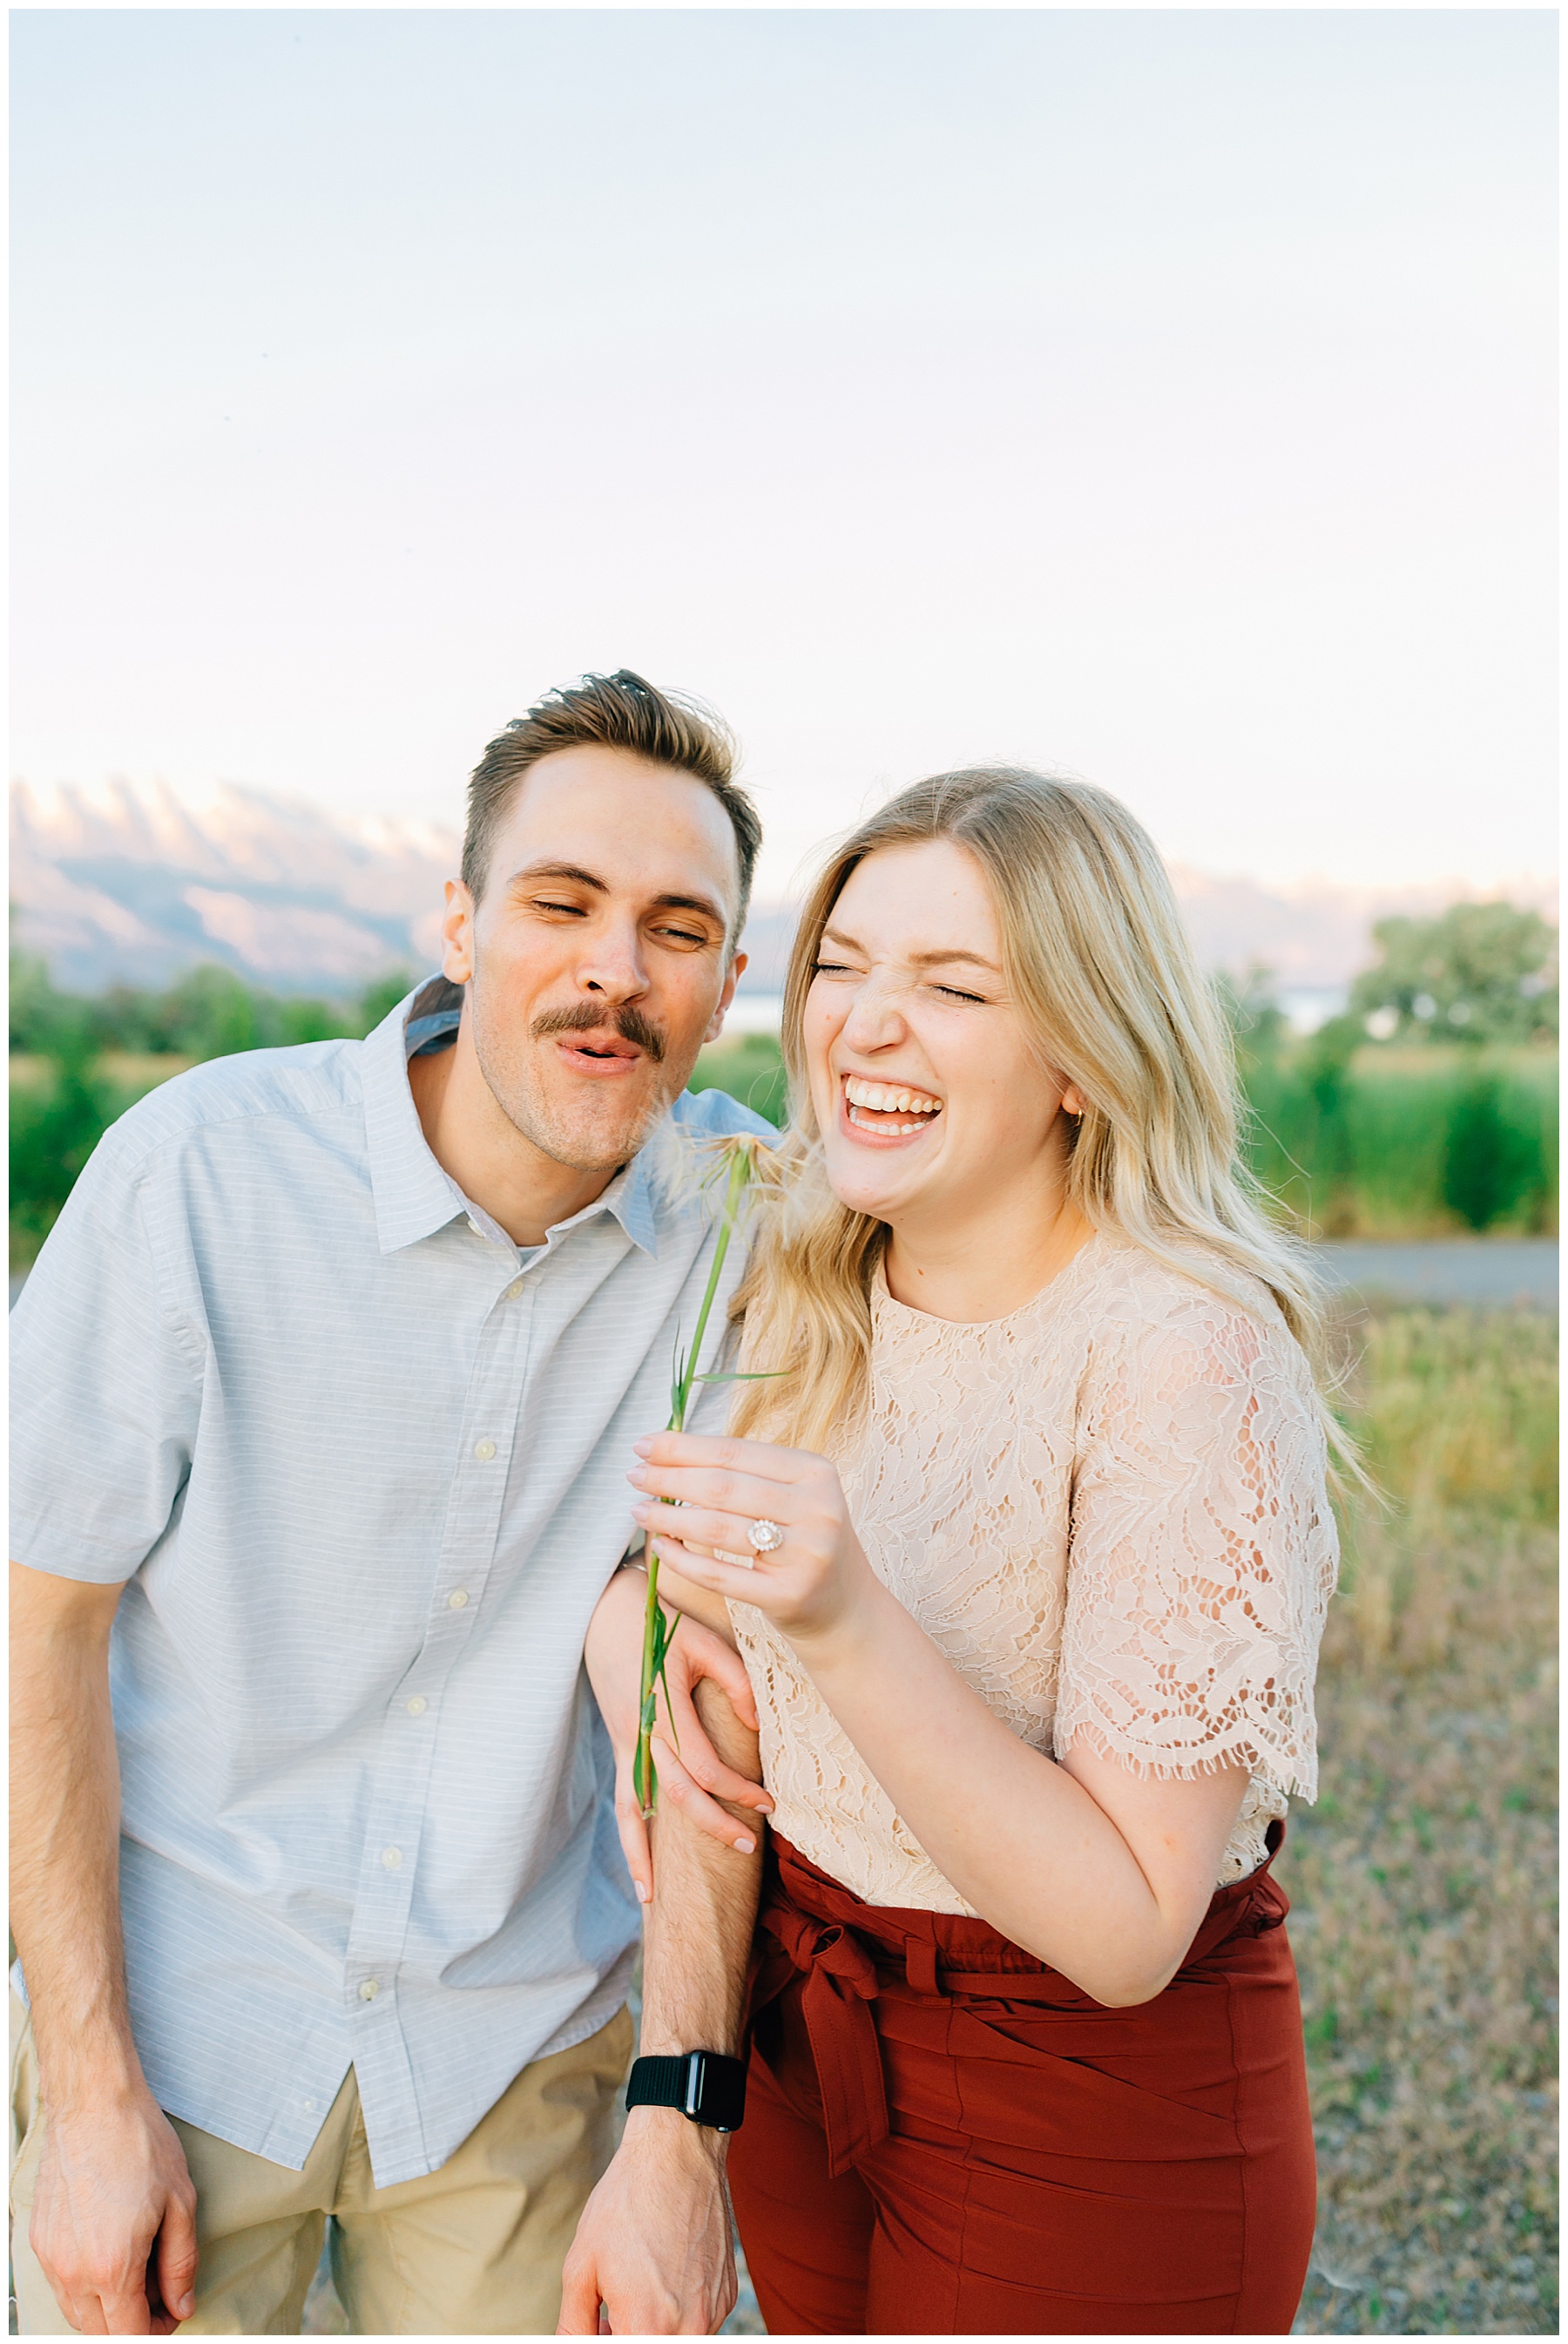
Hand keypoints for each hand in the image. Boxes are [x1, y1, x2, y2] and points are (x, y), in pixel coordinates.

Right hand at [29, 2089, 198, 2334]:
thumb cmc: (140, 2145)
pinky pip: (60, 2283)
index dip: (155, 2332)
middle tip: (159, 2292)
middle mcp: (73, 2272)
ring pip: (76, 2312)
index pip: (128, 2335)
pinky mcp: (38, 2240)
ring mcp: (50, 2257)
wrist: (93, 2103)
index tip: (171, 2313)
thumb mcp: (180, 2203)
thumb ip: (181, 2264)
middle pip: (99, 2332)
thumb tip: (181, 2305)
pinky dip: (84, 2285)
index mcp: (112, 2267)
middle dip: (131, 2323)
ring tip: (137, 2269)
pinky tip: (109, 2252)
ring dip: (106, 2308)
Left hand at [557, 2108, 735, 2333]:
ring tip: (637, 2287)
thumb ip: (574, 2324)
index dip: (607, 2337)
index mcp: (647, 2326)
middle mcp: (689, 2328)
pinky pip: (699, 2321)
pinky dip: (678, 2310)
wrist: (677, 2153)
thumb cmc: (626, 2203)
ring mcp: (714, 2311)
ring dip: (654, 2327)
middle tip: (611, 2312)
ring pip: (677, 2339)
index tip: (601, 2321)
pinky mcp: (728, 2293)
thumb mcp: (581, 2266)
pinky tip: (665, 2272)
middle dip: (628, 2334)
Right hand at [585, 1566, 771, 1903]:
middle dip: (712, 1826)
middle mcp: (640, 1734)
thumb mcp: (706, 1642)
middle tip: (749, 1847)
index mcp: (664, 1708)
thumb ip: (737, 1683)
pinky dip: (628, 1841)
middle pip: (675, 1796)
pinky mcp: (618, 1748)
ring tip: (658, 1901)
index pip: (704, 1767)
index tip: (768, 1802)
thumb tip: (758, 1727)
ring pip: (633, 1812)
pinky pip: (622, 1803)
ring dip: (648, 1855)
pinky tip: (639, 1876)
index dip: (737, 1791)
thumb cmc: (661, 1625)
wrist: (605, 1614)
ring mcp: (623, 1745)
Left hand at [628, 1432, 877, 1646]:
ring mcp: (806, 1554)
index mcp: (816, 1471)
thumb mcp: (792, 1497)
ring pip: (717, 1527)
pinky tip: (660, 1548)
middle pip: (723, 1487)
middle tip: (634, 1475)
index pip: (735, 1452)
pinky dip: (682, 1559)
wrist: (846, 1610)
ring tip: (639, 1510)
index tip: (644, 1445)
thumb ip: (746, 1473)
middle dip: (669, 1478)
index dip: (683, 1447)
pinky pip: (719, 1574)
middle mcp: (817, 1509)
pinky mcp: (789, 1595)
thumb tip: (669, 1449)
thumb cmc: (804, 1543)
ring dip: (668, 1517)